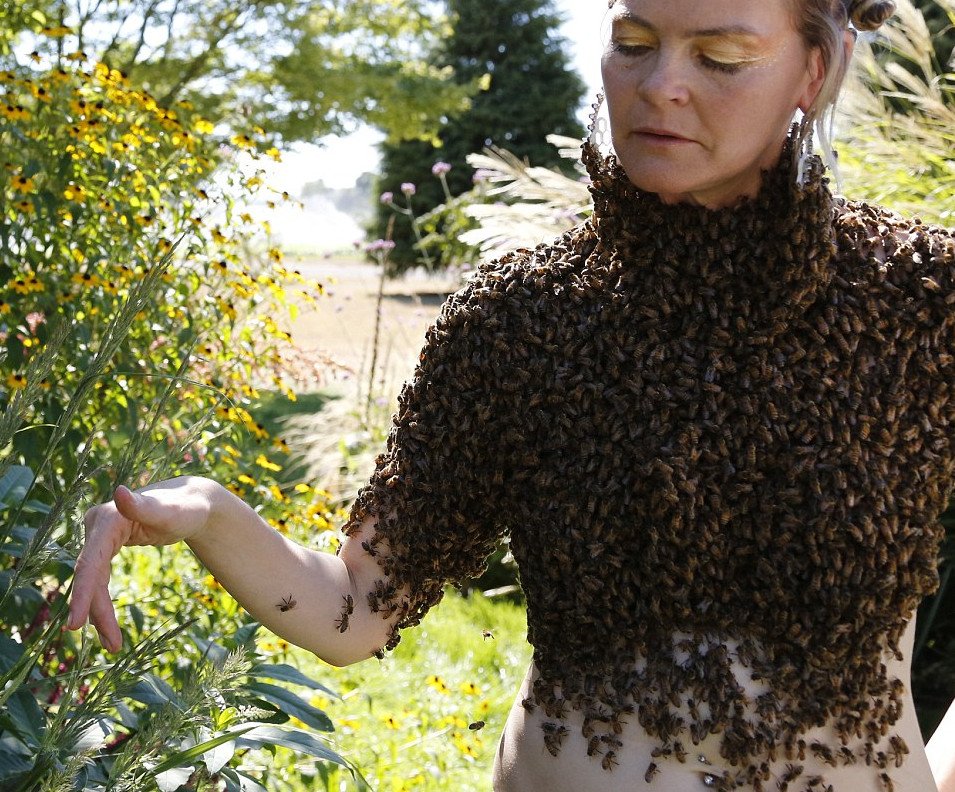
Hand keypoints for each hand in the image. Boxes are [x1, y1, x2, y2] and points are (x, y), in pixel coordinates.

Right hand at [67, 477, 214, 651]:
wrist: (191, 503)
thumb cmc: (186, 507)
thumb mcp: (173, 511)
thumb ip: (146, 506)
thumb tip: (119, 491)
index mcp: (108, 519)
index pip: (90, 562)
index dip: (82, 594)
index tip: (75, 625)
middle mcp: (97, 526)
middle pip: (90, 576)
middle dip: (96, 612)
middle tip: (112, 646)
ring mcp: (99, 537)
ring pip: (93, 581)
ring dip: (99, 613)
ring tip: (113, 644)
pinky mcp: (105, 546)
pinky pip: (99, 579)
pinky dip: (102, 602)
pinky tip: (107, 626)